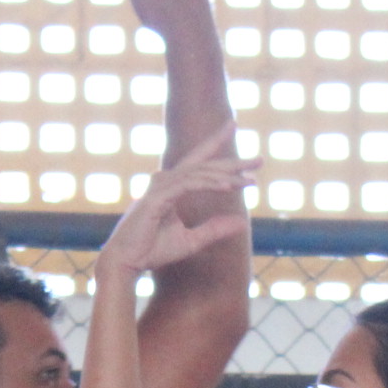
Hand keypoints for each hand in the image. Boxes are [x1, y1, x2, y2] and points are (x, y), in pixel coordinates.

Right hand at [97, 127, 255, 278]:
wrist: (127, 262)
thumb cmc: (152, 250)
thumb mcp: (192, 240)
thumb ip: (215, 230)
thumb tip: (241, 222)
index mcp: (173, 186)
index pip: (199, 162)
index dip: (217, 143)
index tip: (234, 125)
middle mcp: (166, 181)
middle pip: (205, 165)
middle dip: (233, 163)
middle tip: (260, 160)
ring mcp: (161, 187)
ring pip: (200, 174)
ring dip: (226, 176)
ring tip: (250, 180)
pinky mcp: (157, 197)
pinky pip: (188, 185)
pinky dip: (209, 184)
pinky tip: (228, 186)